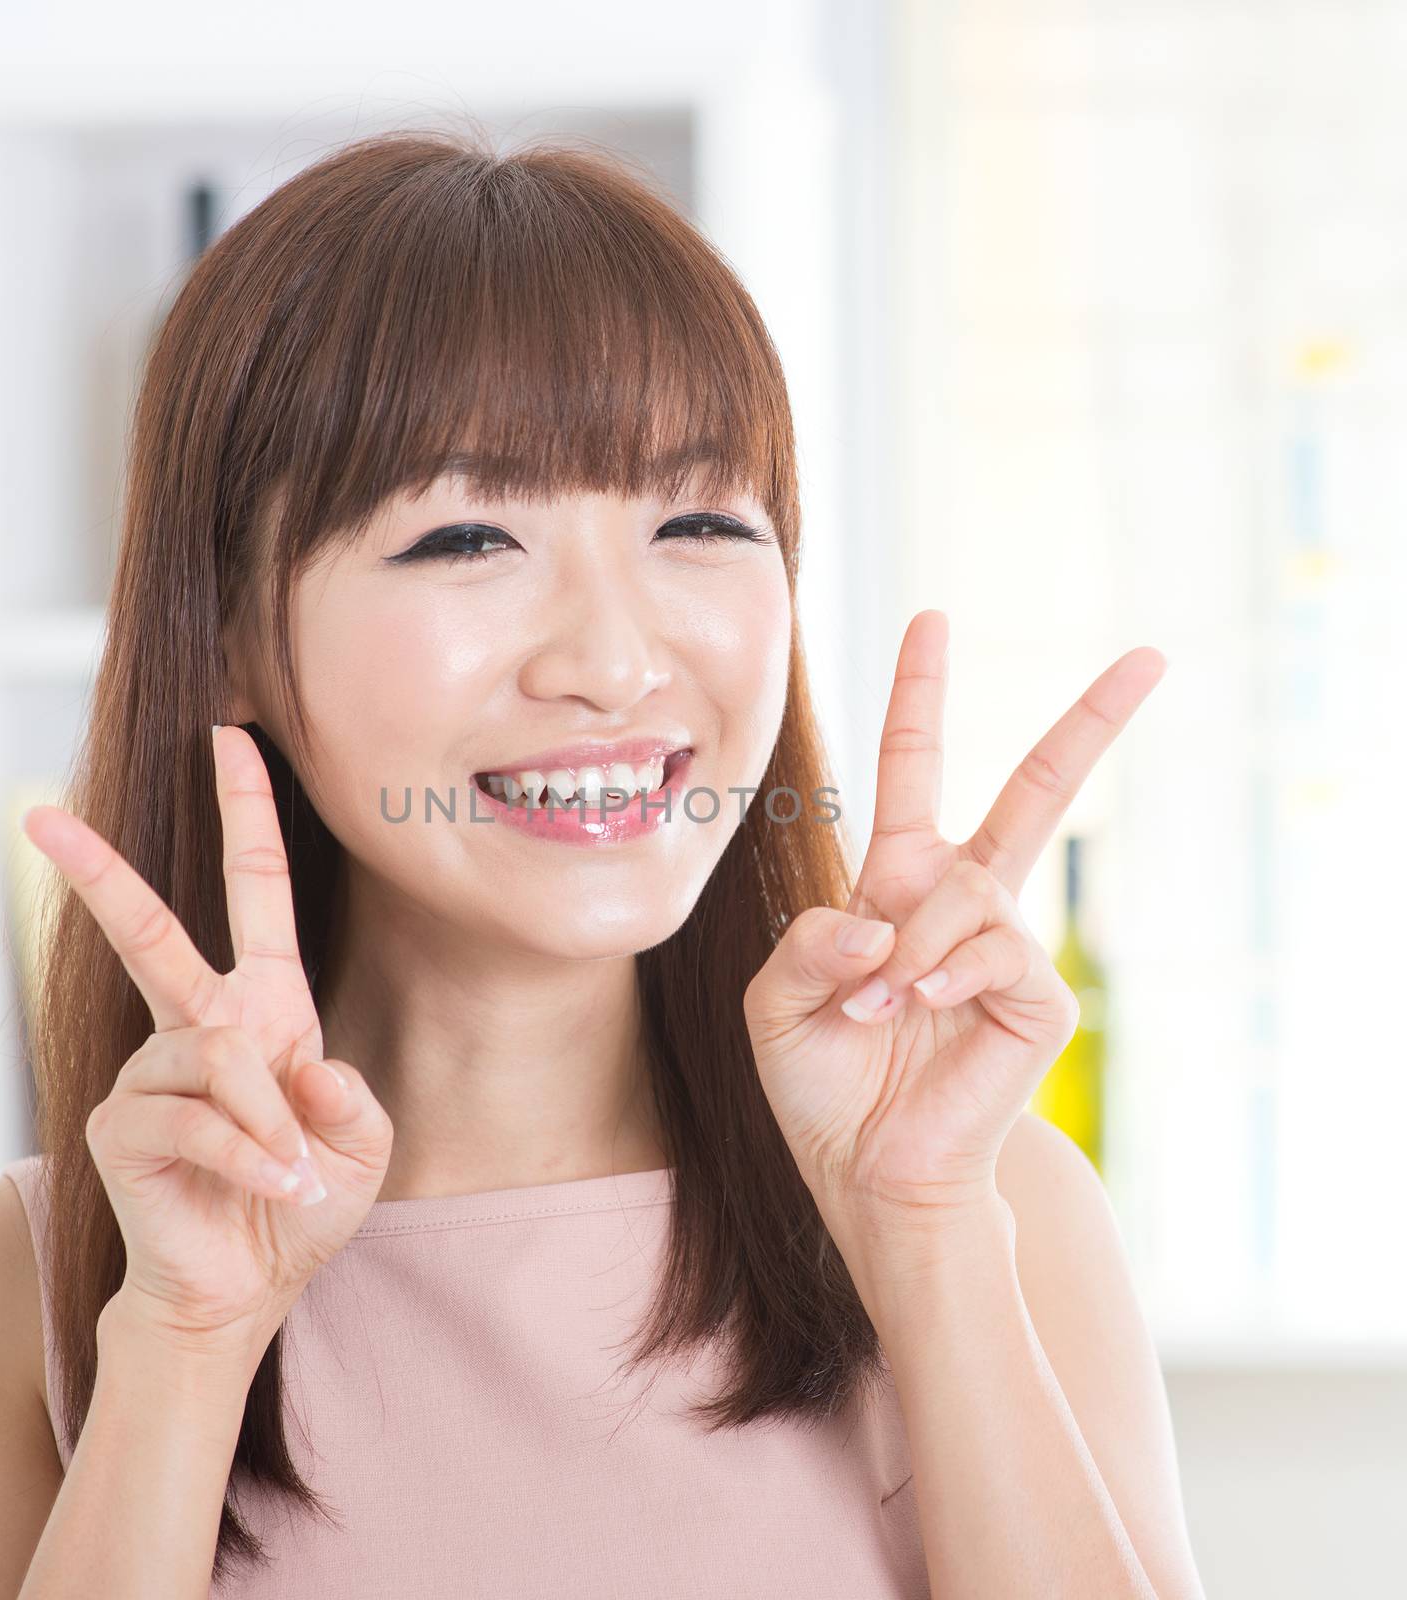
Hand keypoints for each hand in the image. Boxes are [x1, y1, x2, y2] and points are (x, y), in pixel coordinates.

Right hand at [21, 724, 392, 1363]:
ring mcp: (153, 1072)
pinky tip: (266, 1187)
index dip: (247, 815)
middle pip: (151, 933)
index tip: (231, 737)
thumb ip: (351, 1101)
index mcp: (264, 1007)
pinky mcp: (123, 1124)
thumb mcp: (360, 1146)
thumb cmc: (301, 1205)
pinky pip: (195, 1118)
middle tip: (42, 818)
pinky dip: (246, 1156)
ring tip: (286, 1173)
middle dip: (99, 874)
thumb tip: (302, 1067)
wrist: (247, 1286)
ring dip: (268, 1122)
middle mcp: (201, 1025)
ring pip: (215, 1054)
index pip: (254, 891)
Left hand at [744, 611, 1164, 1240]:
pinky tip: (917, 1011)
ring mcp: (1008, 946)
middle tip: (1149, 655)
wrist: (870, 1171)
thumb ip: (806, 945)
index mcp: (898, 884)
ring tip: (876, 1008)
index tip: (931, 621)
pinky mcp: (1038, 997)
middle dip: (1090, 724)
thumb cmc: (824, 1081)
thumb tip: (876, 917)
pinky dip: (940, 976)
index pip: (914, 769)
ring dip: (907, 948)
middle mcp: (962, 901)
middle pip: (1038, 793)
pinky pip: (993, 950)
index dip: (920, 696)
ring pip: (972, 890)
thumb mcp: (776, 1002)